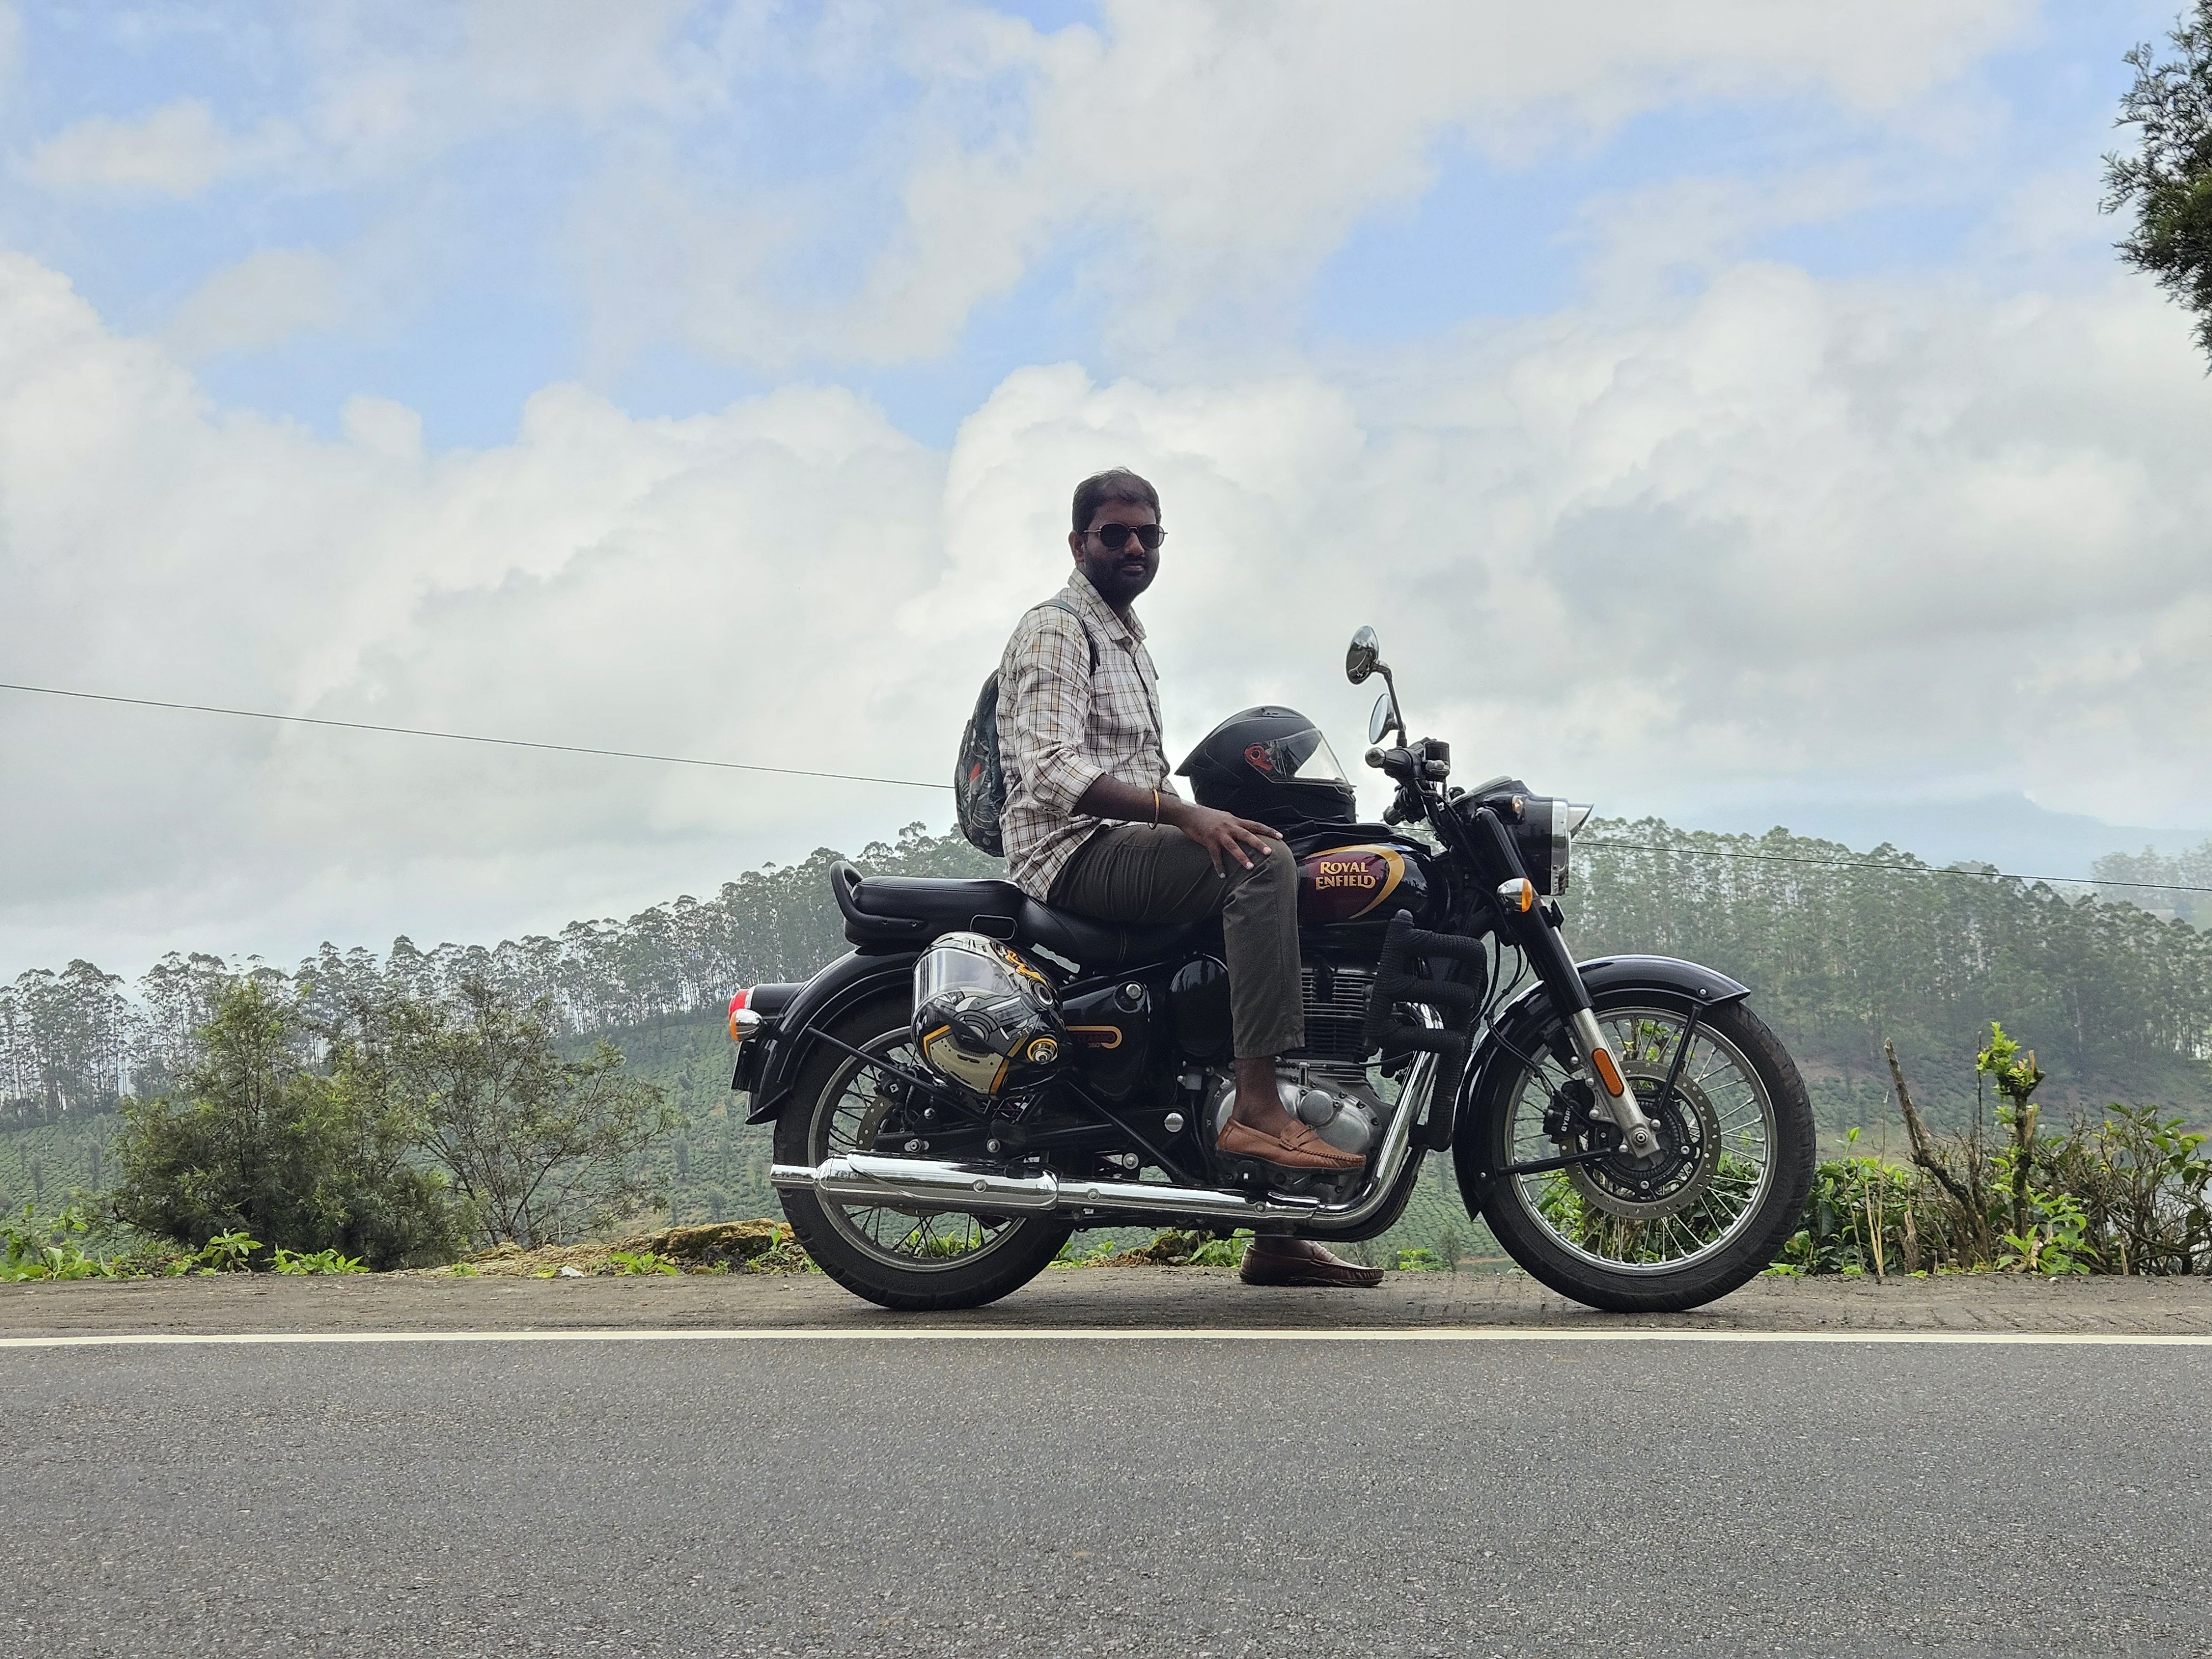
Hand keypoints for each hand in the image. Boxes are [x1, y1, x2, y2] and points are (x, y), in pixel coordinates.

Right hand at [1163, 799, 1283, 874]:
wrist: (1188, 814)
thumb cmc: (1207, 816)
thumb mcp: (1225, 817)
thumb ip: (1235, 824)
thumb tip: (1246, 831)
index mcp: (1235, 820)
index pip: (1255, 825)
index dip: (1268, 831)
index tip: (1281, 837)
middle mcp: (1229, 826)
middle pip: (1247, 835)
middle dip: (1259, 844)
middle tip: (1269, 852)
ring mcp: (1219, 833)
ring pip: (1233, 846)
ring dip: (1242, 857)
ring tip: (1250, 867)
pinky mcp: (1208, 840)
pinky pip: (1215, 855)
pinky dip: (1219, 866)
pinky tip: (1223, 876)